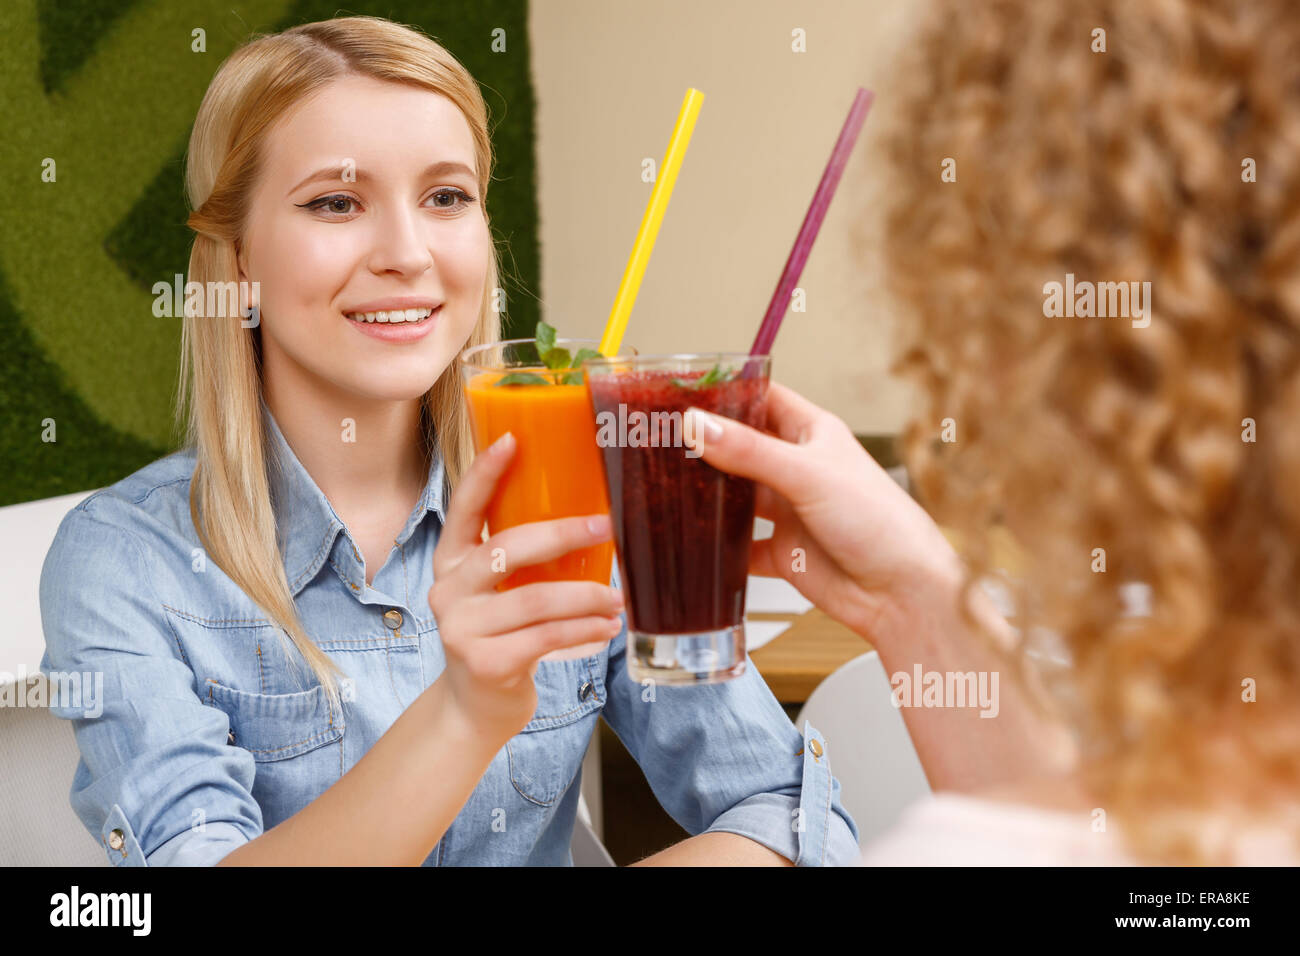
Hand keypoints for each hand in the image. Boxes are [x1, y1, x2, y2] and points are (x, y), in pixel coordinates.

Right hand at [427, 432, 625, 744]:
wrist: (474, 709)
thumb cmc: (500, 638)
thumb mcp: (497, 594)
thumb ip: (519, 562)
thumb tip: (588, 521)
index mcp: (450, 562)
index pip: (464, 509)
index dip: (485, 473)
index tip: (513, 439)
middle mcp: (447, 590)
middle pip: (508, 549)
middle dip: (563, 534)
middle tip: (607, 528)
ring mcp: (461, 628)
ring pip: (536, 598)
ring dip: (587, 596)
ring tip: (618, 598)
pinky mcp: (485, 662)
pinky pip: (546, 637)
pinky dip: (584, 631)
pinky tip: (606, 629)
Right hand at [684, 382, 962, 644]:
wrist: (901, 593)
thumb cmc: (881, 523)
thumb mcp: (808, 475)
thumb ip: (749, 451)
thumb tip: (698, 424)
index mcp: (812, 434)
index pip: (762, 398)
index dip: (727, 392)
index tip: (684, 389)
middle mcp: (797, 469)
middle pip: (741, 447)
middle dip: (706, 444)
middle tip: (661, 438)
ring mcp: (788, 511)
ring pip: (736, 496)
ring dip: (707, 494)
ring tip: (664, 484)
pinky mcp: (781, 552)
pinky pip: (739, 545)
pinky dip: (717, 545)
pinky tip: (693, 541)